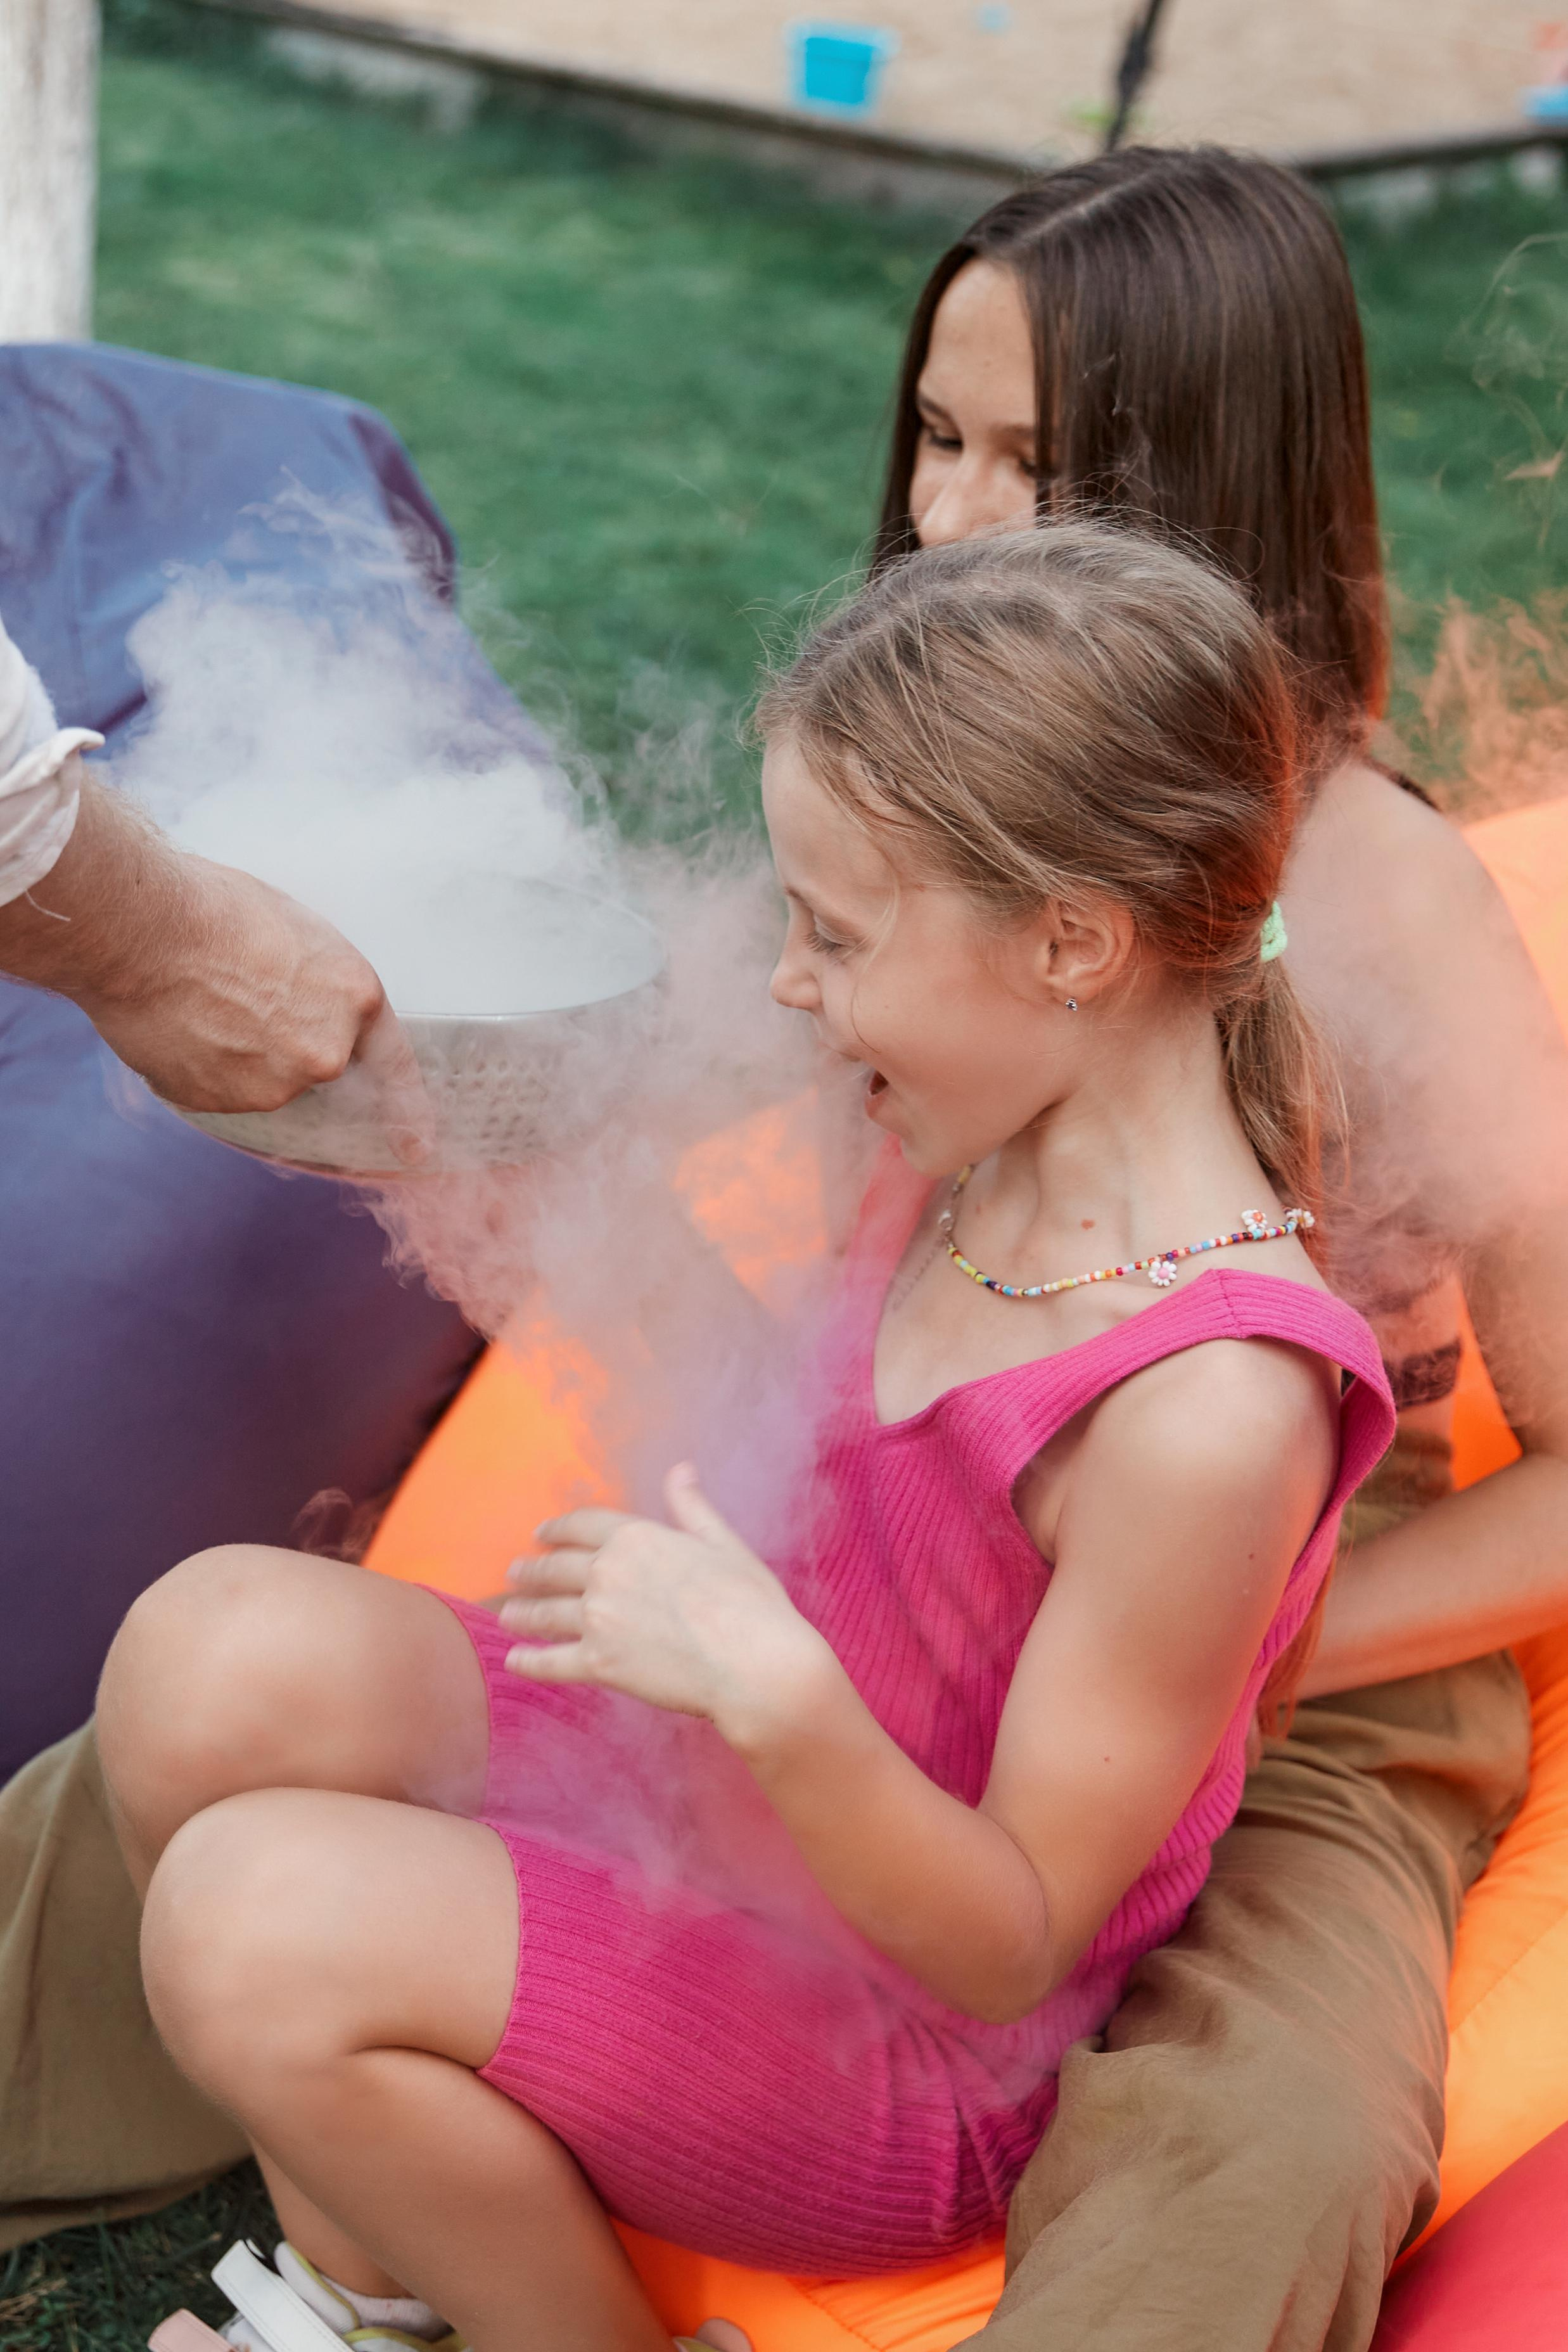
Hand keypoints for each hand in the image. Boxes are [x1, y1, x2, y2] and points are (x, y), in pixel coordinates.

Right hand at [90, 851, 432, 1152]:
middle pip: (311, 1065)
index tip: (416, 1145)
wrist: (142, 927)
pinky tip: (177, 1024)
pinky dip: (198, 1067)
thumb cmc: (213, 909)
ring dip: (234, 1054)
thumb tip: (307, 1008)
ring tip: (197, 1002)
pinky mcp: (223, 1103)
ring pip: (260, 1079)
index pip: (392, 1064)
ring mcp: (274, 1084)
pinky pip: (215, 1090)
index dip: (407, 1108)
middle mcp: (326, 1053)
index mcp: (355, 998)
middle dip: (278, 1040)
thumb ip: (319, 987)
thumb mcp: (296, 933)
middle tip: (233, 1000)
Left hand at [501, 1464, 829, 1741]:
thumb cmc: (749, 1603)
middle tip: (514, 1573)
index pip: (583, 1525)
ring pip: (546, 1613)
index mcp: (638, 1538)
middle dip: (532, 1570)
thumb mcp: (724, 1543)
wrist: (754, 1663)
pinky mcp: (599, 1663)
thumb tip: (681, 1469)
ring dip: (521, 1612)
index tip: (541, 1534)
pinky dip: (529, 1662)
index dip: (558, 1528)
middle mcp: (608, 1573)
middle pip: (557, 1568)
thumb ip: (692, 1508)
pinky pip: (552, 1661)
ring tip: (507, 1615)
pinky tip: (514, 1661)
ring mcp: (599, 1619)